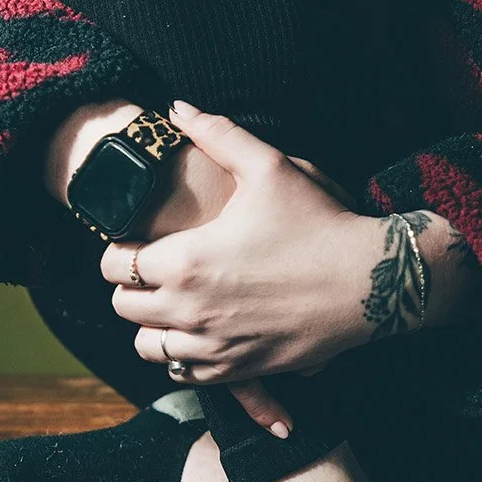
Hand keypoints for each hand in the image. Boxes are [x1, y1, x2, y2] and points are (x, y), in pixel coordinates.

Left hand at [102, 101, 387, 383]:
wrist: (365, 282)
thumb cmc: (317, 220)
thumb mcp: (270, 166)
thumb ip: (217, 133)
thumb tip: (174, 109)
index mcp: (186, 261)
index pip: (115, 265)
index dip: (117, 248)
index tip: (132, 237)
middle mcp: (190, 311)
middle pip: (124, 307)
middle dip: (129, 284)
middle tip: (152, 263)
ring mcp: (212, 347)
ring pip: (147, 347)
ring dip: (150, 323)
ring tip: (171, 297)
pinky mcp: (237, 369)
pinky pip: (183, 373)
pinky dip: (180, 354)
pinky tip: (199, 327)